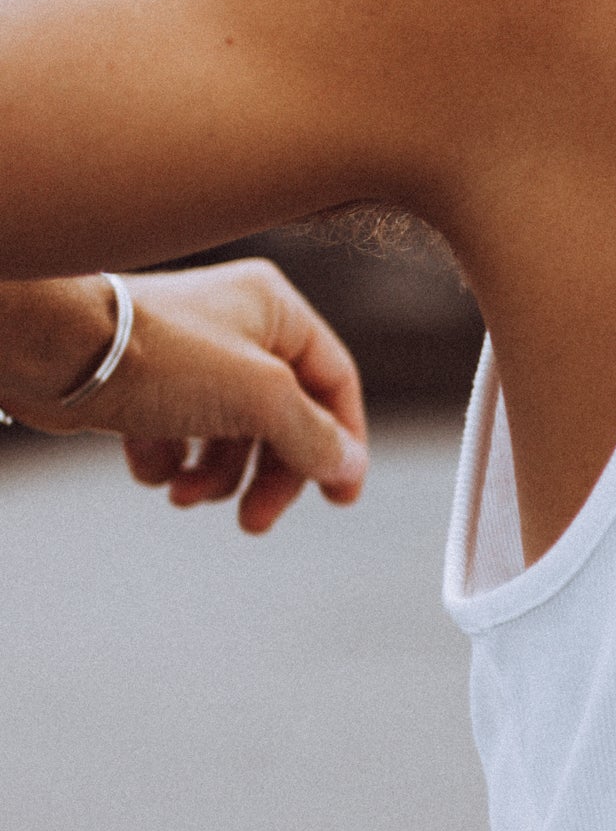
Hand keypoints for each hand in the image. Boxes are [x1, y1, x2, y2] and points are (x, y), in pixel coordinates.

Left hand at [0, 261, 367, 531]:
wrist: (51, 349)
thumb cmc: (161, 358)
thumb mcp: (259, 399)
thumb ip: (313, 436)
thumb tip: (349, 468)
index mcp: (278, 310)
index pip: (335, 381)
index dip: (344, 442)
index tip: (339, 500)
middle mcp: (240, 327)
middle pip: (283, 416)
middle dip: (266, 475)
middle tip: (253, 521)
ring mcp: (193, 355)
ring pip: (230, 432)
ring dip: (213, 476)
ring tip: (184, 497)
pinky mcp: (148, 381)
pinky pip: (179, 433)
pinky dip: (170, 458)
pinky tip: (151, 466)